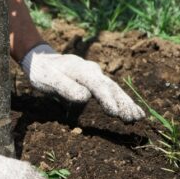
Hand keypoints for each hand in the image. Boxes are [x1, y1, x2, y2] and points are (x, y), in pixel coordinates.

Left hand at [20, 44, 144, 121]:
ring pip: (114, 90)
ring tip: (138, 117)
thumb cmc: (43, 72)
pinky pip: (112, 92)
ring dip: (126, 103)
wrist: (41, 60)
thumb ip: (65, 87)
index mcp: (80, 70)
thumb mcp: (48, 80)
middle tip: (133, 118)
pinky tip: (133, 112)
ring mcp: (96, 75)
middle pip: (110, 87)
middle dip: (123, 103)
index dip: (106, 99)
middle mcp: (92, 71)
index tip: (114, 112)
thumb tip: (84, 97)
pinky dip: (123, 102)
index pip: (96, 85)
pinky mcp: (96, 82)